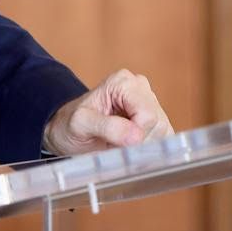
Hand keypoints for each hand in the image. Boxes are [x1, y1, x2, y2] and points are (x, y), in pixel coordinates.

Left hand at [42, 68, 172, 156]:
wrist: (67, 129)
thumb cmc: (71, 124)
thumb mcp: (80, 124)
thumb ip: (107, 127)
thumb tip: (136, 136)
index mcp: (123, 82)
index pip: (147, 115)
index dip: (135, 136)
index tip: (114, 142)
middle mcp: (140, 87)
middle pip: (158, 123)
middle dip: (138, 141)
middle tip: (113, 143)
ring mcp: (149, 101)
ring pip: (163, 131)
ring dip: (142, 145)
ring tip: (118, 142)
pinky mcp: (155, 118)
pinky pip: (164, 137)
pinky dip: (147, 148)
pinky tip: (128, 145)